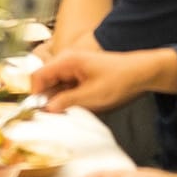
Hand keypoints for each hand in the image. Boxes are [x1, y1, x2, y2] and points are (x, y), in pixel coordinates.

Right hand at [36, 46, 171, 113]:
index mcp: (66, 61)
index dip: (35, 95)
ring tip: (72, 110)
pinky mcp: (79, 72)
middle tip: (56, 116)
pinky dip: (68, 96)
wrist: (140, 73)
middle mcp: (65, 60)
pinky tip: (79, 105)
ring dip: (59, 99)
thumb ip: (66, 102)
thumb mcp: (92, 96)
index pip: (38, 76)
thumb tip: (46, 109)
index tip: (40, 112)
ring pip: (55, 84)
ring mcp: (72, 65)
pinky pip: (65, 85)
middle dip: (48, 98)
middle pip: (45, 80)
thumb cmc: (118, 81)